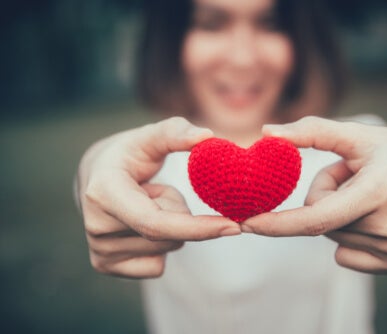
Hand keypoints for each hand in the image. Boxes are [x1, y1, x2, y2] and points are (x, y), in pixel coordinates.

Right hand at [77, 117, 240, 277]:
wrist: (96, 177)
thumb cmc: (129, 153)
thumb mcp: (150, 136)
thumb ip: (177, 132)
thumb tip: (207, 136)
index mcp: (104, 193)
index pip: (156, 223)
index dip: (198, 228)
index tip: (234, 226)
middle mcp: (96, 226)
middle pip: (170, 236)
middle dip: (181, 213)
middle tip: (158, 190)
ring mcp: (99, 251)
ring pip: (167, 249)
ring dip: (172, 227)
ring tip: (146, 204)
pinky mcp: (106, 266)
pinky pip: (157, 265)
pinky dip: (162, 245)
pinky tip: (143, 224)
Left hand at [241, 116, 386, 273]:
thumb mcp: (356, 135)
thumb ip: (311, 131)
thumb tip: (265, 132)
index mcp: (378, 191)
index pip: (317, 218)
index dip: (279, 224)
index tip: (246, 224)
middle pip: (321, 222)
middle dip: (324, 198)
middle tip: (352, 178)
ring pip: (333, 237)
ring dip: (339, 215)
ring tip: (367, 194)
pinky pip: (347, 254)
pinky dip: (349, 235)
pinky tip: (374, 215)